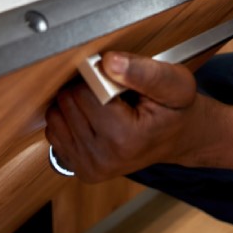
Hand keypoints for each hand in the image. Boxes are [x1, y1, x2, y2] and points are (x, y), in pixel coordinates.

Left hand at [45, 51, 221, 182]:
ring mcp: (89, 167)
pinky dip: (70, 120)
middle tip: (113, 96)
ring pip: (56, 115)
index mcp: (124, 138)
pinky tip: (95, 120)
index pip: (83, 91)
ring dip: (75, 104)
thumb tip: (108, 62)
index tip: (118, 85)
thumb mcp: (175, 84)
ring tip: (104, 107)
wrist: (178, 140)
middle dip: (86, 90)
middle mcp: (103, 158)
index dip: (98, 78)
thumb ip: (144, 71)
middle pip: (67, 101)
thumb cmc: (175, 111)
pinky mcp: (80, 170)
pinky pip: (54, 131)